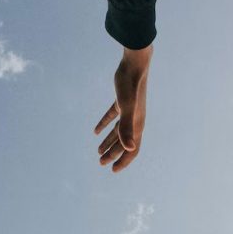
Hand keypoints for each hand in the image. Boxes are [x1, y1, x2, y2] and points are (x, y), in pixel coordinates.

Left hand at [95, 45, 152, 172]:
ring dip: (108, 142)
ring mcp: (129, 111)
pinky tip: (95, 131)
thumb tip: (130, 148)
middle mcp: (135, 121)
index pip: (132, 150)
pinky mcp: (122, 101)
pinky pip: (113, 117)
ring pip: (118, 132)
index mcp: (137, 126)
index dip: (123, 161)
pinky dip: (104, 125)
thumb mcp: (126, 108)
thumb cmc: (131, 85)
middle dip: (112, 154)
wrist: (135, 64)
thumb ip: (127, 128)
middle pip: (123, 143)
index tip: (112, 170)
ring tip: (97, 151)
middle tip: (100, 162)